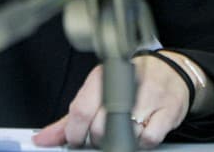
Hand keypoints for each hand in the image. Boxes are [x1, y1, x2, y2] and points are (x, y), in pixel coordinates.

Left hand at [32, 54, 191, 148]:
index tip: (78, 139)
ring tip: (128, 125)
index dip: (75, 133)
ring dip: (124, 138)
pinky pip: (149, 139)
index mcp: (102, 77)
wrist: (170, 71)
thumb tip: (42, 138)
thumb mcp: (98, 94)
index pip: (80, 111)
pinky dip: (144, 141)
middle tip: (105, 132)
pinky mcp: (168, 110)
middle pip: (100, 128)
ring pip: (125, 135)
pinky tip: (144, 129)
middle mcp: (125, 84)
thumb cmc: (131, 83)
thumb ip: (70, 119)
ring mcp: (149, 96)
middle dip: (99, 138)